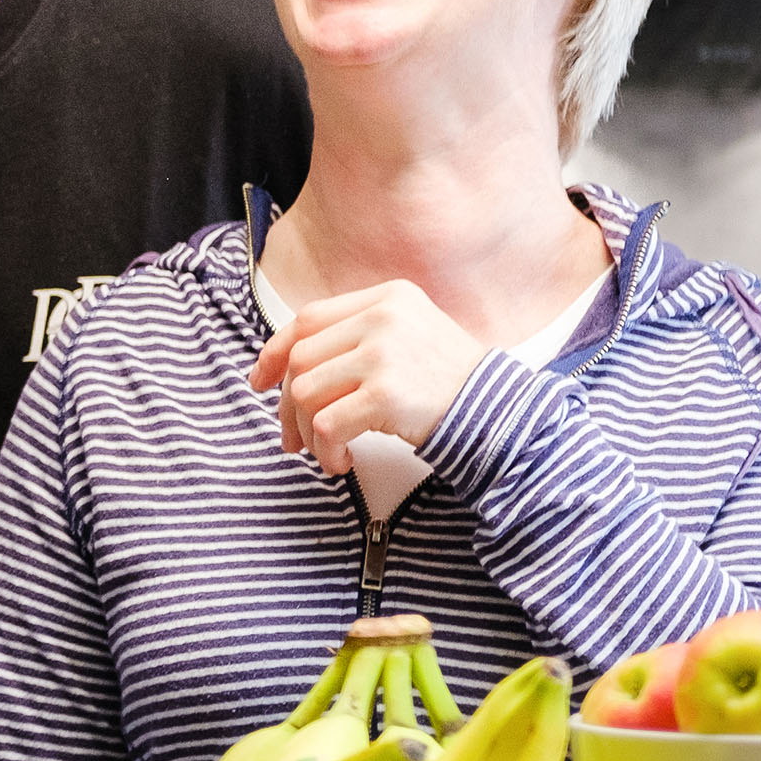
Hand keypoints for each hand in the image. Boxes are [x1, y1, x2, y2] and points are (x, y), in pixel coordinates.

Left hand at [246, 280, 491, 471]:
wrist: (500, 413)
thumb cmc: (450, 383)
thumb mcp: (410, 335)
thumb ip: (357, 336)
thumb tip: (287, 368)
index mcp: (387, 298)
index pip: (308, 318)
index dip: (275, 351)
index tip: (260, 380)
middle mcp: (383, 318)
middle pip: (301, 358)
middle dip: (286, 405)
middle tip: (292, 439)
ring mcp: (384, 354)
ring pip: (305, 392)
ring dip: (307, 432)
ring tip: (326, 453)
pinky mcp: (386, 394)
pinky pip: (327, 424)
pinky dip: (325, 450)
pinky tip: (342, 462)